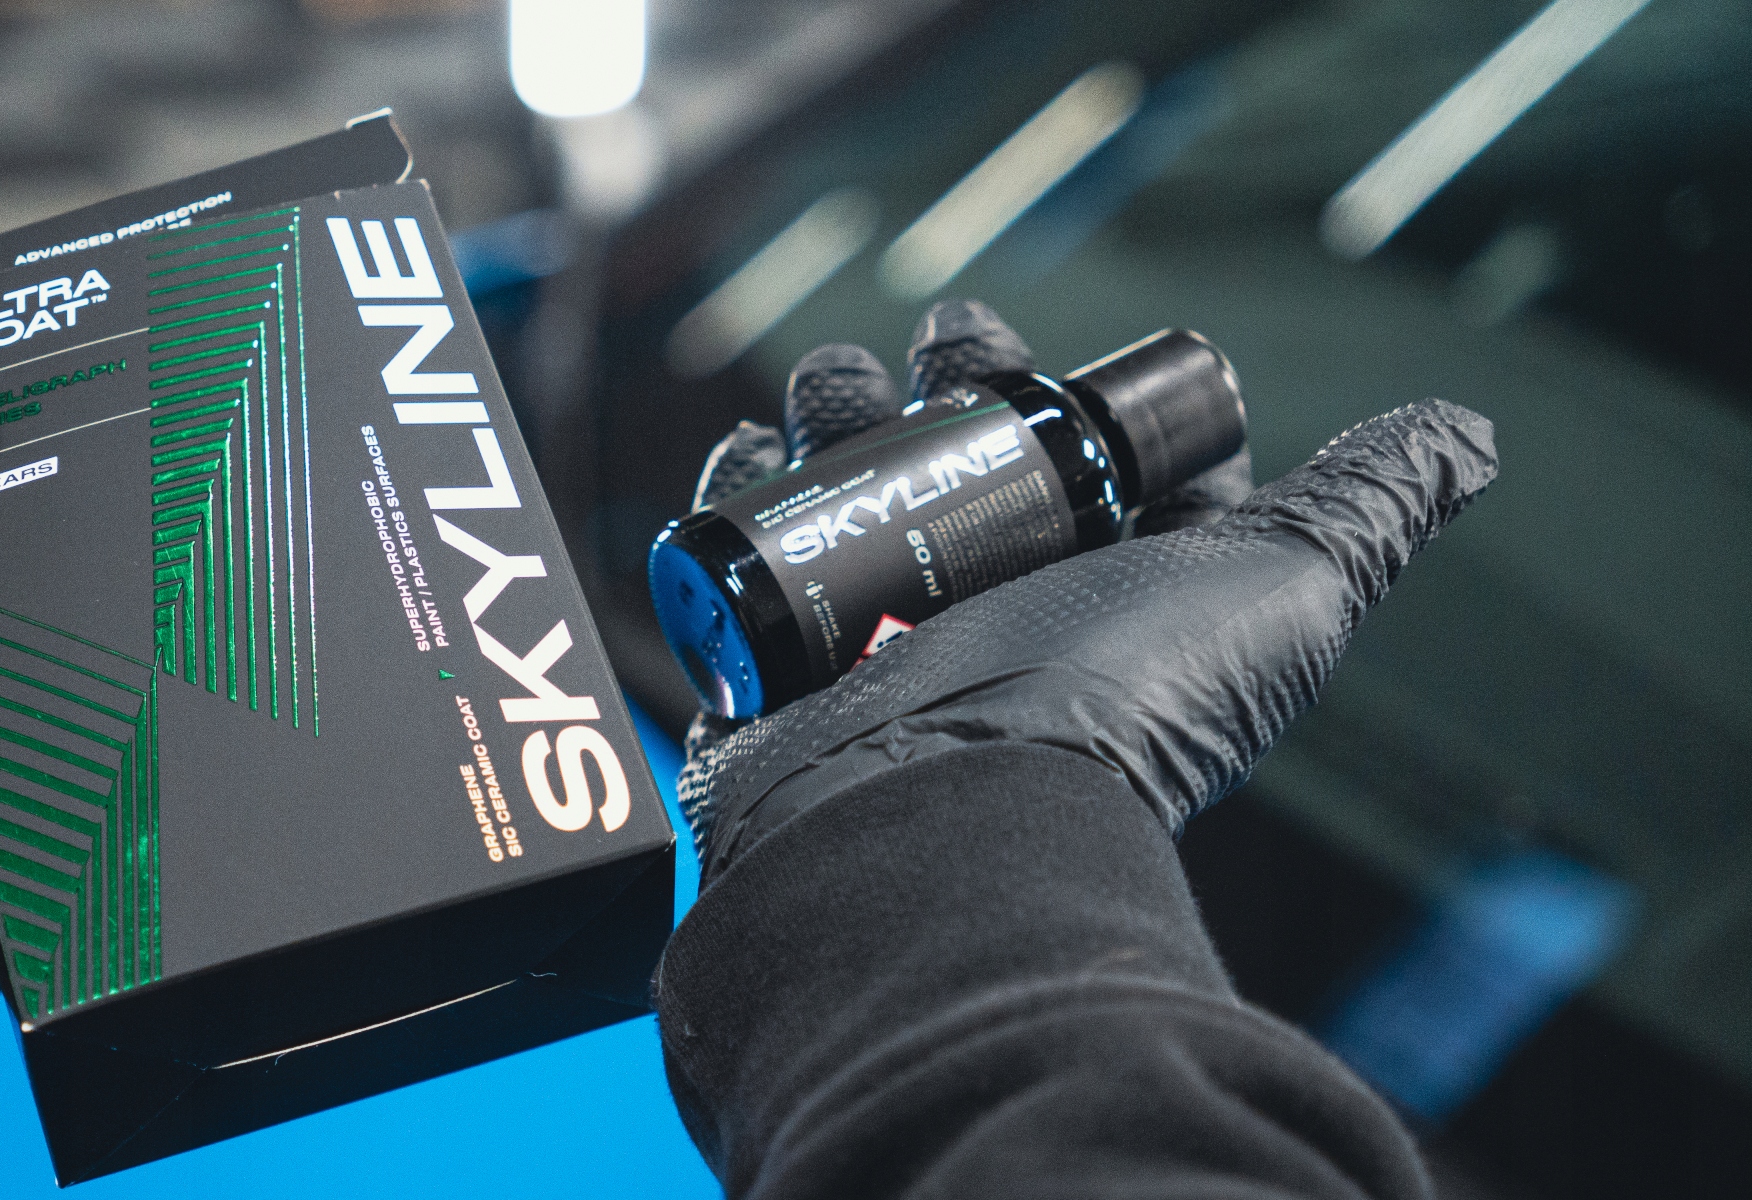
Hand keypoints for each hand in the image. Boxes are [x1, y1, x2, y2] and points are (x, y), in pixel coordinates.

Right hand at [675, 300, 1494, 878]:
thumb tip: (1465, 433)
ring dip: (829, 414)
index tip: (1009, 346)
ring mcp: (875, 635)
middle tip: (921, 358)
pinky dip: (737, 493)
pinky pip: (739, 552)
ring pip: (840, 481)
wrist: (956, 811)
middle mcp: (990, 607)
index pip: (1071, 454)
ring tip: (827, 399)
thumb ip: (1370, 506)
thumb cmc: (1125, 699)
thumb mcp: (1288, 586)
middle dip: (926, 379)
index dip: (1048, 388)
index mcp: (1099, 581)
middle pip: (943, 451)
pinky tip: (750, 460)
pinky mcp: (774, 662)